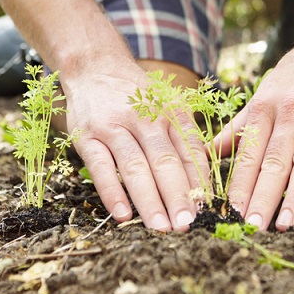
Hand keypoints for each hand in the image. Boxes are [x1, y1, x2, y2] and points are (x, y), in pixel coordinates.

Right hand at [60, 57, 207, 230]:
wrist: (94, 66)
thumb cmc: (137, 94)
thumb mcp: (167, 104)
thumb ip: (183, 136)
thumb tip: (203, 180)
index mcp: (170, 111)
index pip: (189, 150)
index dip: (199, 181)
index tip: (207, 209)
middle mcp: (145, 118)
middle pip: (165, 161)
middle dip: (178, 196)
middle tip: (187, 224)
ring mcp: (114, 126)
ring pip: (135, 167)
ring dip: (149, 200)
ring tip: (161, 227)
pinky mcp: (87, 136)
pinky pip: (100, 167)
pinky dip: (112, 192)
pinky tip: (123, 215)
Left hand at [219, 34, 293, 230]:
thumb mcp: (264, 93)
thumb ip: (240, 126)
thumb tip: (207, 153)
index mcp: (265, 106)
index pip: (249, 153)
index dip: (240, 185)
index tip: (229, 215)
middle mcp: (291, 110)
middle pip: (274, 160)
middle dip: (262, 197)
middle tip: (252, 228)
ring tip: (285, 224)